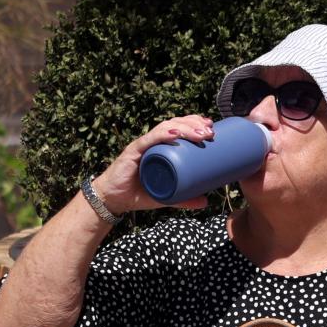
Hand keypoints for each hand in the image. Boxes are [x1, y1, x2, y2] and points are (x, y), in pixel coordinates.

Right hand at [91, 115, 216, 214]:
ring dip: (184, 128)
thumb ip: (186, 199)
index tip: (211, 127)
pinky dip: (162, 135)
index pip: (179, 128)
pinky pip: (149, 140)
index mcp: (161, 148)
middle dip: (194, 124)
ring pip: (164, 128)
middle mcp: (152, 142)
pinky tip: (175, 134)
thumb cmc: (139, 193)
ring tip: (200, 133)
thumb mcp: (168, 197)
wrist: (114, 199)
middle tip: (211, 131)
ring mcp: (143, 145)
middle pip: (174, 124)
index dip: (194, 124)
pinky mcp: (133, 151)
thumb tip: (206, 202)